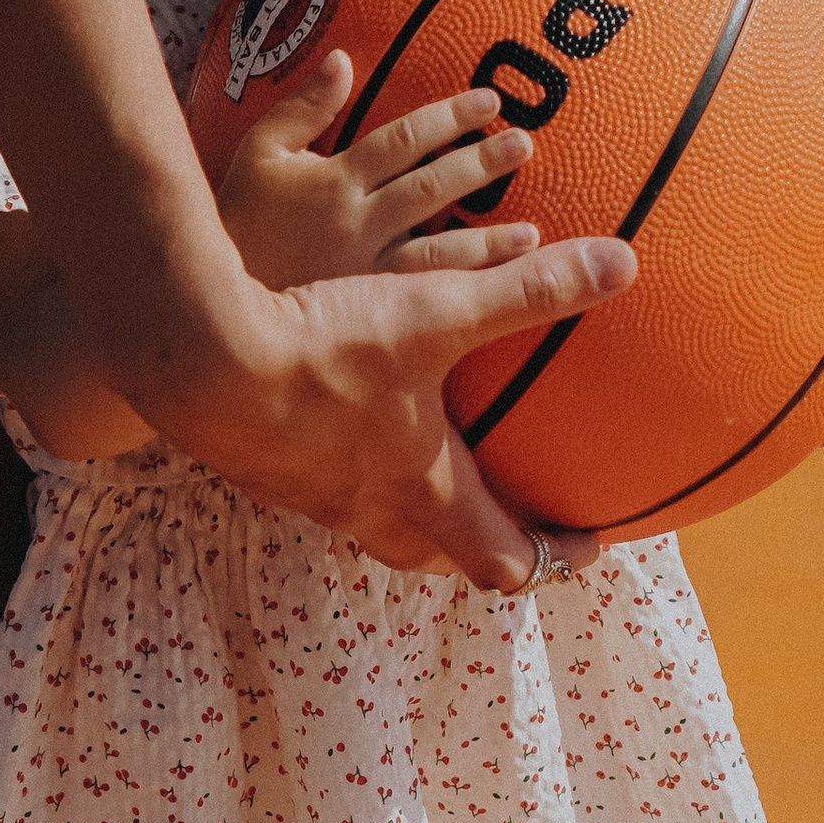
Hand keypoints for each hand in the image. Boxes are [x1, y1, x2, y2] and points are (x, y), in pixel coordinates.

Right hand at [137, 231, 636, 592]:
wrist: (203, 365)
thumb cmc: (330, 350)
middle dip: (483, 546)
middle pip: (440, 558)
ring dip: (417, 516)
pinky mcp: (268, 472)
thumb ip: (528, 290)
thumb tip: (621, 265)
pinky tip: (351, 433)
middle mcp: (371, 510)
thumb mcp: (439, 311)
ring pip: (378, 530)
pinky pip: (327, 492)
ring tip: (436, 479)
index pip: (504, 557)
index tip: (585, 541)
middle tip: (516, 523)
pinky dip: (356, 479)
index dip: (552, 556)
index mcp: (424, 490)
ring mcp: (313, 498)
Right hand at [215, 50, 540, 287]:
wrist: (211, 305)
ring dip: (490, 239)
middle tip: (524, 143)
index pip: (402, 139)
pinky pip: (428, 299)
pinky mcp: (369, 314)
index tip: (489, 101)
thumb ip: (301, 107)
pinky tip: (502, 282)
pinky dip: (469, 287)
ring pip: (439, 250)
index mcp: (333, 179)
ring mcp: (365, 271)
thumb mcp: (259, 153)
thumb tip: (342, 59)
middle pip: (429, 186)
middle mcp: (356, 222)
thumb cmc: (237, 221)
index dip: (448, 117)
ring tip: (532, 230)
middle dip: (479, 163)